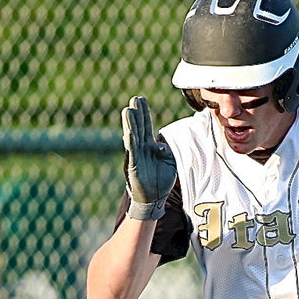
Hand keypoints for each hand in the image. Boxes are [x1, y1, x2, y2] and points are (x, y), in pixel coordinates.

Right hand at [121, 95, 176, 219]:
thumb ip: (167, 152)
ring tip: (128, 110)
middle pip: (139, 128)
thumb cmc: (161, 182)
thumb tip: (161, 144)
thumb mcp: (170, 164)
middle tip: (136, 98)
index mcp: (150, 147)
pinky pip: (132, 152)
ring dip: (131, 124)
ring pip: (133, 137)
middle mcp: (142, 149)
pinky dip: (130, 142)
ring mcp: (136, 157)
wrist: (153, 199)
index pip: (147, 127)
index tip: (142, 100)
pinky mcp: (134, 166)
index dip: (145, 114)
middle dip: (138, 114)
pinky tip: (128, 132)